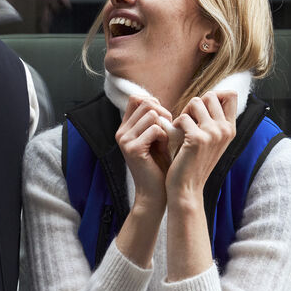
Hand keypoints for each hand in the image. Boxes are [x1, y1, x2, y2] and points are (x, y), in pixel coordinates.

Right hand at [116, 93, 173, 208]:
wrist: (155, 192)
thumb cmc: (160, 165)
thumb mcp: (155, 137)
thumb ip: (152, 119)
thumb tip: (155, 99)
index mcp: (124, 128)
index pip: (137, 98)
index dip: (155, 103)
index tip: (164, 120)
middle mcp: (121, 132)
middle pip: (145, 103)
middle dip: (163, 112)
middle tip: (169, 130)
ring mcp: (125, 140)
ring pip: (152, 114)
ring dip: (164, 126)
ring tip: (164, 142)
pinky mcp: (133, 149)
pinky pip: (155, 129)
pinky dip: (164, 137)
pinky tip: (163, 149)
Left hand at [166, 90, 236, 204]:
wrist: (187, 188)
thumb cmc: (193, 163)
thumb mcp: (210, 140)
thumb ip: (214, 120)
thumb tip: (211, 95)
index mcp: (231, 129)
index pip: (231, 95)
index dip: (214, 95)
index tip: (201, 110)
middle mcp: (225, 129)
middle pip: (211, 95)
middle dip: (195, 104)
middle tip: (188, 120)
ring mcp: (213, 133)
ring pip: (196, 102)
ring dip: (185, 112)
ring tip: (181, 128)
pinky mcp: (198, 139)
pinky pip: (183, 117)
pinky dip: (175, 124)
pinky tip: (174, 137)